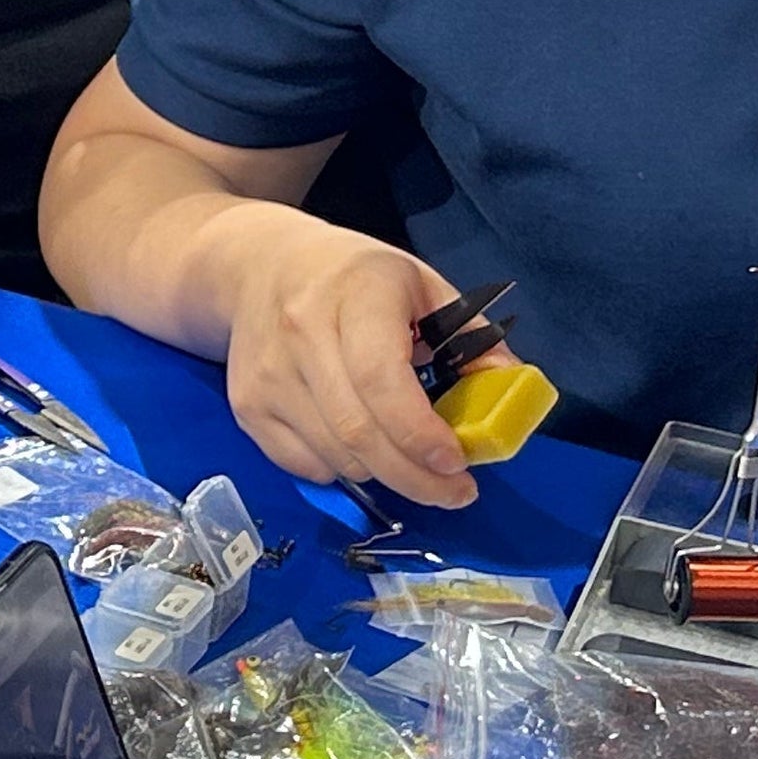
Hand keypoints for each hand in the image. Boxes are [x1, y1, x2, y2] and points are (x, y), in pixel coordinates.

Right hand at [200, 206, 498, 509]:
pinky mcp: (246, 406)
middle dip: (414, 477)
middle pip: (357, 431)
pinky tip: (362, 449)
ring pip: (333, 456)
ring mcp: (267, 375)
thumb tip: (511, 392)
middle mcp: (301, 333)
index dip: (420, 432)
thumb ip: (470, 336)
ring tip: (414, 468)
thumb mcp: (420, 284)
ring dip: (383, 476)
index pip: (380, 378)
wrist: (259, 266)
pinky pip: (303, 464)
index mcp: (356, 294)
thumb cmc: (354, 277)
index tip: (457, 462)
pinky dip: (342, 471)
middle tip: (454, 492)